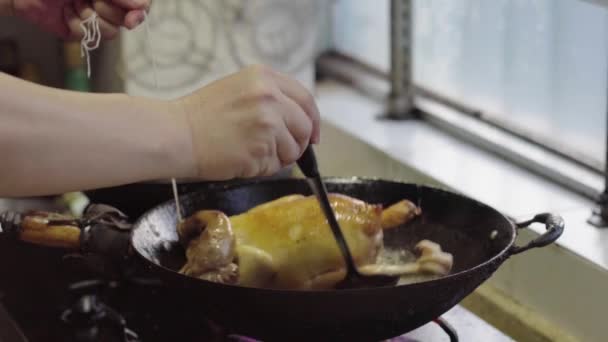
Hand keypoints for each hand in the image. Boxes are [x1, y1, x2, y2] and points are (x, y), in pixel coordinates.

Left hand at [12, 0, 149, 39]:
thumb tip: (144, 6)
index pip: (140, 5)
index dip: (140, 13)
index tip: (133, 18)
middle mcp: (107, 4)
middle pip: (127, 20)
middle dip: (107, 10)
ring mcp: (94, 19)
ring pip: (110, 33)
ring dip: (90, 18)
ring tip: (75, 4)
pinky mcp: (80, 32)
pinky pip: (88, 38)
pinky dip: (75, 25)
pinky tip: (65, 14)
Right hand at [175, 65, 320, 179]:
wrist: (176, 134)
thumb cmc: (201, 115)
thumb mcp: (239, 88)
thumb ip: (270, 97)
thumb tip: (298, 120)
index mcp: (265, 78)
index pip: (306, 100)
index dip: (313, 121)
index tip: (313, 135)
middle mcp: (270, 98)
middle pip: (305, 127)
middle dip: (297, 143)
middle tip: (279, 150)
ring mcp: (267, 124)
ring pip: (292, 150)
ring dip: (277, 157)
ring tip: (249, 152)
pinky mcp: (261, 150)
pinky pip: (275, 166)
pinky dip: (262, 168)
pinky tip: (241, 159)